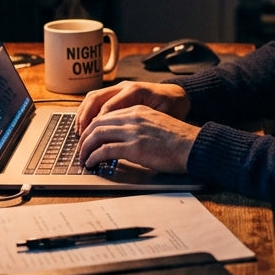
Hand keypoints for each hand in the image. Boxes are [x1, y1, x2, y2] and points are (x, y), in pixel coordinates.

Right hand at [75, 79, 190, 132]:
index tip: (93, 141)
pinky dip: (87, 111)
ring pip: (93, 97)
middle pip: (96, 99)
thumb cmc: (173, 107)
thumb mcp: (164, 116)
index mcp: (135, 91)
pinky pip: (96, 99)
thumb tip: (129, 137)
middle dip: (86, 119)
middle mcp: (124, 87)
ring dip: (83, 114)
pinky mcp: (116, 93)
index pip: (109, 108)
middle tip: (81, 137)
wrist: (177, 96)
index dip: (98, 125)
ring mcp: (119, 88)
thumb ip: (146, 123)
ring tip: (79, 132)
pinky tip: (85, 124)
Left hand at [77, 102, 199, 174]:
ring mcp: (133, 132)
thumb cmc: (179, 140)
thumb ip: (139, 128)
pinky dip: (94, 157)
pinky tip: (93, 163)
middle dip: (85, 137)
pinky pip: (105, 150)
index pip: (107, 115)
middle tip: (81, 149)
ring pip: (97, 136)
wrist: (193, 146)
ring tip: (83, 158)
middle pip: (98, 123)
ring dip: (86, 148)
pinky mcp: (134, 148)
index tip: (88, 138)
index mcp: (138, 110)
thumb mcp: (156, 125)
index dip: (93, 127)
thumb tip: (123, 140)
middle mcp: (133, 117)